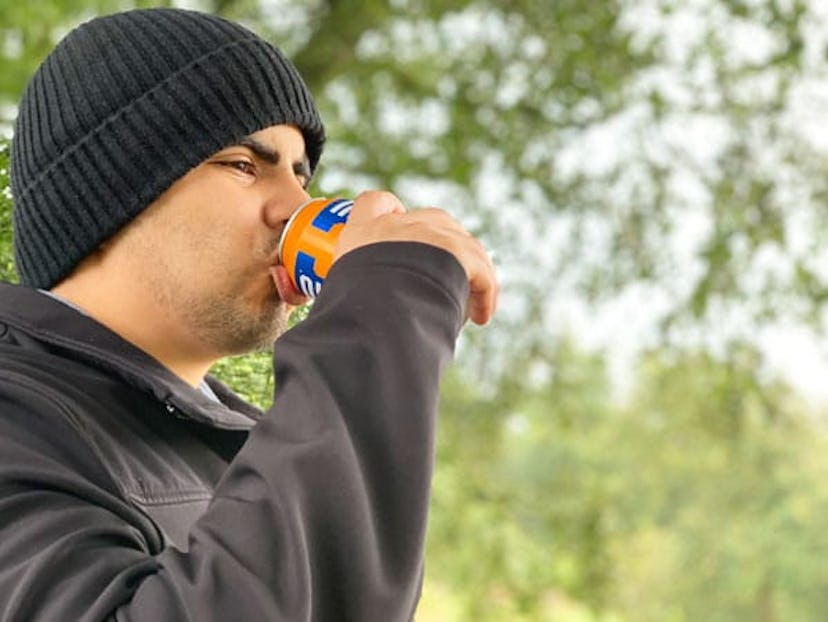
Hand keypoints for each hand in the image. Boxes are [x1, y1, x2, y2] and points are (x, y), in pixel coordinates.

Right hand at [333, 191, 497, 324]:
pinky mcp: (460, 249)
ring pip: (463, 243)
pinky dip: (484, 293)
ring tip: (467, 303)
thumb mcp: (339, 297)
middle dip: (442, 246)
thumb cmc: (350, 312)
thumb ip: (346, 295)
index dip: (388, 211)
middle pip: (431, 219)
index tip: (398, 232)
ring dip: (468, 271)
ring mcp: (431, 233)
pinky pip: (481, 270)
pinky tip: (481, 316)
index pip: (373, 202)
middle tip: (443, 278)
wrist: (375, 312)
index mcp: (362, 231)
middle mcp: (398, 224)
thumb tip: (337, 323)